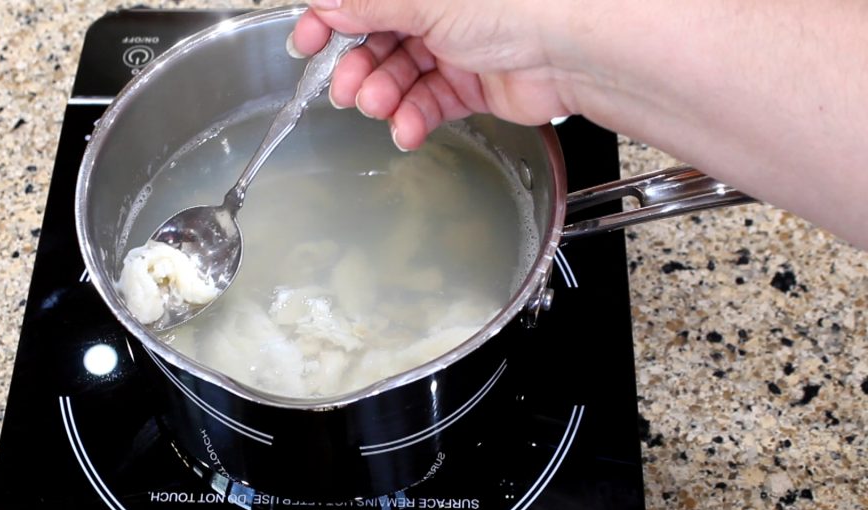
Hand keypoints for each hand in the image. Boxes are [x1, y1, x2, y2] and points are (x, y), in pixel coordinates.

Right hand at [290, 0, 575, 150]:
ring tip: (379, 107)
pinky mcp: (470, 87)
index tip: (306, 45)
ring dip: (383, 96)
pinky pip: (427, 104)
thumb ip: (371, 4)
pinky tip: (405, 128)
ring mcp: (454, 47)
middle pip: (377, 40)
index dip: (329, 21)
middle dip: (356, 67)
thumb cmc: (519, 5)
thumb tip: (325, 4)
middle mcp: (439, 9)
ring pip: (400, 76)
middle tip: (344, 88)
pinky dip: (413, 118)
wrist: (573, 52)